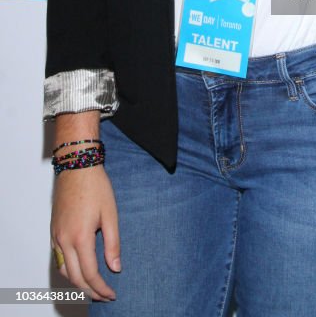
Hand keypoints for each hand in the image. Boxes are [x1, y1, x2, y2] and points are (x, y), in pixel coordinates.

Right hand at [50, 165, 119, 301]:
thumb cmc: (96, 187)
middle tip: (104, 296)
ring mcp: (56, 236)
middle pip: (74, 277)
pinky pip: (58, 259)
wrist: (77, 166)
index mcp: (80, 237)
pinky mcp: (53, 231)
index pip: (90, 273)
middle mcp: (63, 240)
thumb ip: (113, 243)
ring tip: (94, 287)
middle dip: (90, 291)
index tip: (112, 294)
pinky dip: (68, 270)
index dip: (101, 288)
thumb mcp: (111, 214)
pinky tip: (80, 270)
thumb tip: (115, 268)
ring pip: (63, 271)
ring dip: (78, 283)